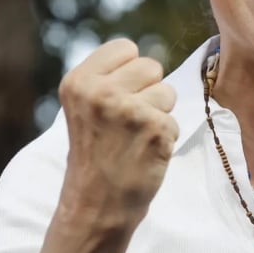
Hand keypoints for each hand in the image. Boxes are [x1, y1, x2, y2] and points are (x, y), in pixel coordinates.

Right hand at [56, 38, 177, 232]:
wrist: (96, 205)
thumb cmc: (95, 155)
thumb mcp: (85, 107)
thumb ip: (108, 79)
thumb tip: (149, 60)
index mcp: (78, 81)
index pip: (125, 47)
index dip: (130, 72)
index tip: (118, 97)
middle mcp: (101, 91)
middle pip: (151, 65)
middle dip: (148, 90)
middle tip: (129, 122)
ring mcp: (129, 110)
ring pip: (168, 91)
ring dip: (159, 113)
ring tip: (136, 137)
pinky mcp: (155, 128)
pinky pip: (175, 119)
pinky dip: (165, 137)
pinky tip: (145, 153)